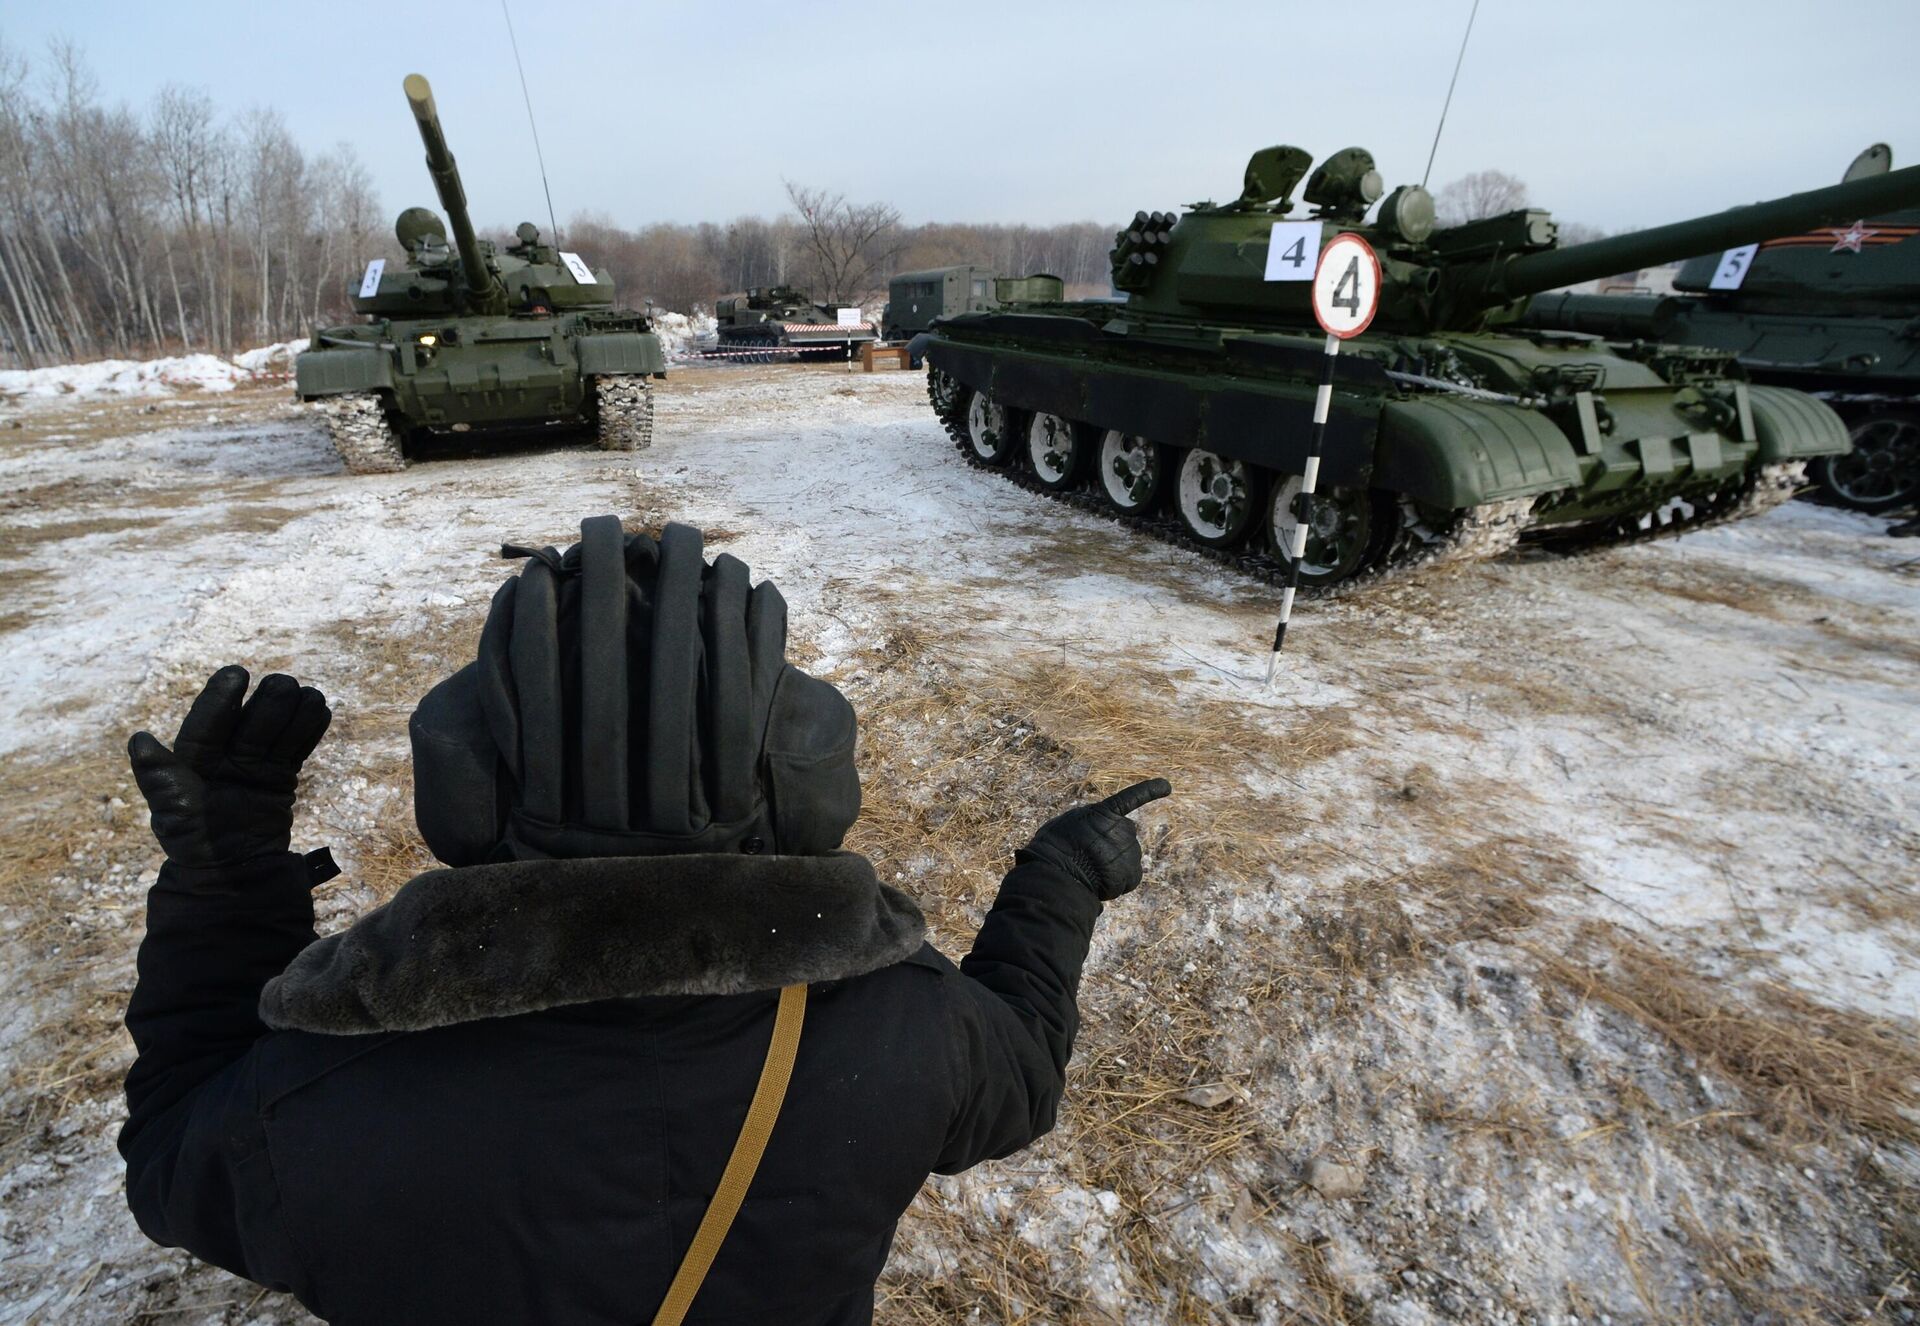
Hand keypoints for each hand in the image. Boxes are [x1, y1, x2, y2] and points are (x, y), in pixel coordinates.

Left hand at [127, 667, 331, 869]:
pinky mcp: (279, 778)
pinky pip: (296, 749)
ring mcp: (255, 766)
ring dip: (294, 712)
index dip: (220, 698)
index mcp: (194, 761)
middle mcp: (225, 757)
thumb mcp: (173, 814)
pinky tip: (321, 712)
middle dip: (267, 704)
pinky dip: (309, 731)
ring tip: (311, 696)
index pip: (208, 723)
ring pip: (277, 732)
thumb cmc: (195, 846)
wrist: (234, 876)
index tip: (238, 673)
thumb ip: (160, 778)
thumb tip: (139, 740)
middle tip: (284, 685)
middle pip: (250, 723)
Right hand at [1015, 778, 1171, 901]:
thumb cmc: (1051, 851)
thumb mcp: (1062, 827)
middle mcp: (1121, 827)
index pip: (1129, 799)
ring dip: (1114, 868)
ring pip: (1127, 860)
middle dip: (1114, 848)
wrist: (1058, 872)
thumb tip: (1091, 841)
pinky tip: (1101, 886)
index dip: (1149, 791)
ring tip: (1090, 874)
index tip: (1167, 787)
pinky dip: (1119, 884)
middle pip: (1124, 838)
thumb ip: (1083, 828)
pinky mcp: (1132, 870)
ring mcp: (1129, 848)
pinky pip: (1130, 879)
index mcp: (1100, 813)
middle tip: (1090, 860)